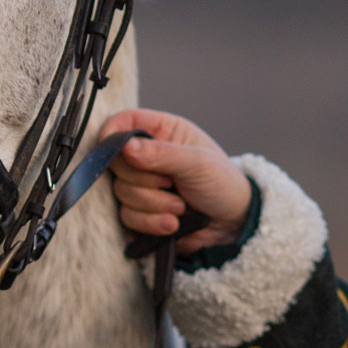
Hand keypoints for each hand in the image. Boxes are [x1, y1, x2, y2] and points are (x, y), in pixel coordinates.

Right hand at [101, 108, 249, 255]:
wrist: (233, 223)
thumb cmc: (222, 182)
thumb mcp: (197, 162)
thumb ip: (161, 154)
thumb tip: (125, 146)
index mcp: (162, 131)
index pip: (124, 122)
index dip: (113, 134)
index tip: (114, 149)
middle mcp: (147, 155)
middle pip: (117, 163)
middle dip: (145, 181)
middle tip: (172, 184)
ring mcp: (142, 184)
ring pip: (121, 193)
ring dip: (153, 205)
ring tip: (181, 207)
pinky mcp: (142, 211)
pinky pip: (128, 216)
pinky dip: (151, 223)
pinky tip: (174, 224)